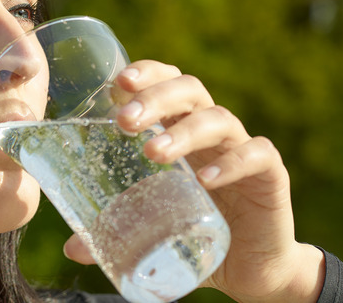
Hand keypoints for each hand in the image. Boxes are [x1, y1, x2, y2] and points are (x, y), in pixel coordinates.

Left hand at [62, 60, 324, 301]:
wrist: (251, 268)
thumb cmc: (194, 232)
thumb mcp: (151, 227)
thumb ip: (114, 230)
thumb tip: (72, 248)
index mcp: (179, 128)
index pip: (165, 82)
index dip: (144, 74)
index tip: (116, 84)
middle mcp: (210, 131)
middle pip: (188, 90)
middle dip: (154, 97)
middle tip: (124, 121)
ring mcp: (241, 149)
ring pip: (217, 119)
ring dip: (183, 131)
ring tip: (153, 152)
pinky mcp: (270, 175)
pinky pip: (257, 155)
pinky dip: (232, 162)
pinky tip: (205, 179)